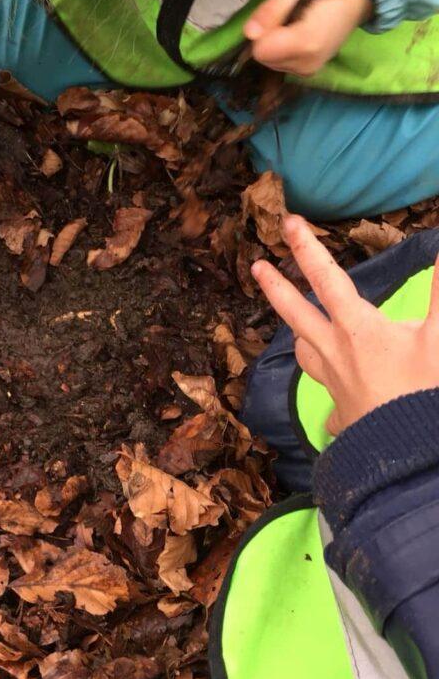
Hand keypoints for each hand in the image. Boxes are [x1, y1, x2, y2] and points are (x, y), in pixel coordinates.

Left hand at [244, 0, 371, 76]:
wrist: (356, 0)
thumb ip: (270, 11)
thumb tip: (248, 33)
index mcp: (304, 43)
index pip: (260, 50)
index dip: (264, 30)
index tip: (280, 15)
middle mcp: (306, 65)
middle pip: (264, 58)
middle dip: (269, 37)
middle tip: (289, 17)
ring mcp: (309, 72)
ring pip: (270, 62)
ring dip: (276, 44)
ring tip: (297, 24)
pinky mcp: (309, 73)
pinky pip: (281, 64)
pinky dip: (284, 51)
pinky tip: (300, 36)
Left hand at [252, 216, 438, 435]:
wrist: (412, 456)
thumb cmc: (424, 392)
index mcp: (356, 329)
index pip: (326, 279)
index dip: (307, 248)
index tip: (288, 222)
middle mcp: (335, 355)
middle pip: (296, 314)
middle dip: (275, 287)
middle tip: (257, 266)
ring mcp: (335, 386)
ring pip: (305, 354)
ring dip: (298, 335)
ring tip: (297, 329)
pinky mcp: (344, 415)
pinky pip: (331, 402)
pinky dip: (334, 396)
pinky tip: (339, 403)